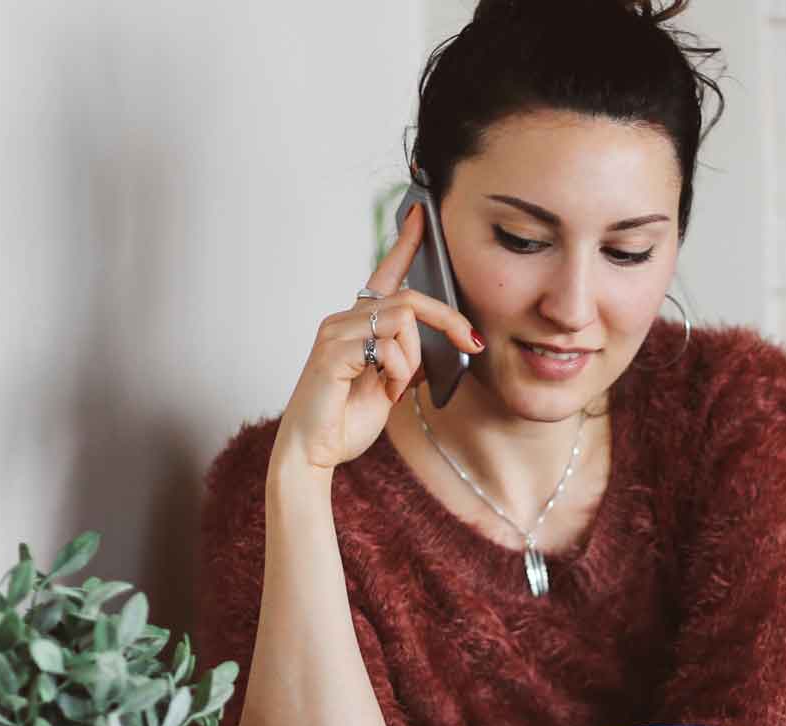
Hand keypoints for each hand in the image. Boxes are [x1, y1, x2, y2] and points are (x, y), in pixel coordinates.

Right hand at [273, 204, 484, 471]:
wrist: (313, 452)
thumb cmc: (346, 419)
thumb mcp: (393, 387)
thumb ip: (412, 360)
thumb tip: (446, 346)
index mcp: (359, 324)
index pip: (386, 274)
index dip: (406, 242)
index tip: (422, 212)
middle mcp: (344, 319)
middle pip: (410, 297)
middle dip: (449, 320)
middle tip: (471, 344)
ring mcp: (336, 332)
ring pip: (403, 320)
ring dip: (414, 360)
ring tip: (397, 388)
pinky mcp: (333, 351)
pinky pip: (387, 344)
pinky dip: (399, 372)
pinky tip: (385, 392)